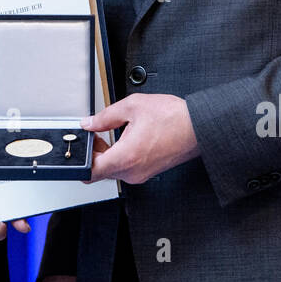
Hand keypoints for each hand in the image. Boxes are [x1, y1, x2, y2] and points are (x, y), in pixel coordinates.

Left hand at [82, 94, 200, 184]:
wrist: (199, 127)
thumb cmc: (173, 118)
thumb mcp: (132, 106)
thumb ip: (105, 116)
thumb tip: (89, 123)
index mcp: (126, 157)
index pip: (90, 172)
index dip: (81, 159)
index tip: (82, 145)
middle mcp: (132, 172)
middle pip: (100, 171)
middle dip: (94, 153)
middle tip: (97, 133)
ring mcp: (141, 175)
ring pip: (113, 170)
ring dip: (108, 154)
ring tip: (113, 132)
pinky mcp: (148, 172)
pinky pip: (126, 168)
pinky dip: (120, 156)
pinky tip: (126, 138)